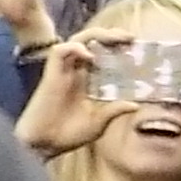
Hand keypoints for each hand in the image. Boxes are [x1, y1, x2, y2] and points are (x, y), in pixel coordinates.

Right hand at [16, 39, 136, 156]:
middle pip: (91, 42)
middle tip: (130, 37)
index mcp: (88, 80)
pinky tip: (90, 56)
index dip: (118, 48)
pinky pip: (59, 51)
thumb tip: (137, 104)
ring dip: (96, 35)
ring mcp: (63, 71)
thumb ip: (115, 110)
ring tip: (115, 38)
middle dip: (110, 35)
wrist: (44, 145)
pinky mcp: (51, 74)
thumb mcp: (99, 121)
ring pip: (76, 40)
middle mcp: (76, 71)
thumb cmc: (69, 134)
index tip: (136, 47)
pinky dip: (75, 48)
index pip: (103, 54)